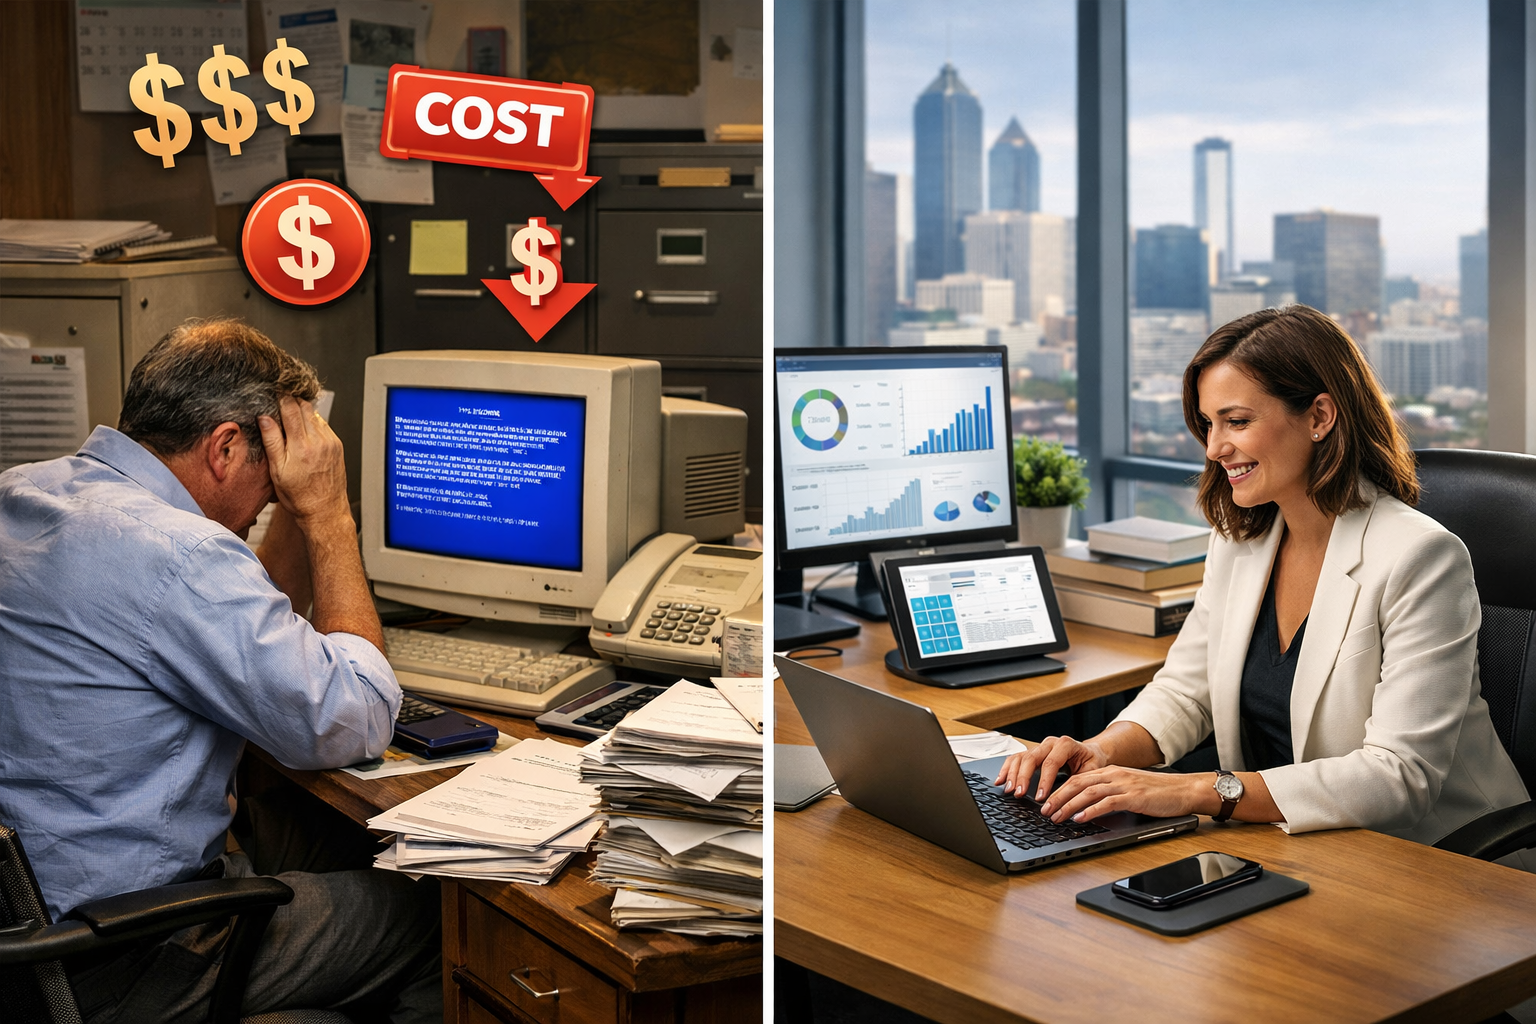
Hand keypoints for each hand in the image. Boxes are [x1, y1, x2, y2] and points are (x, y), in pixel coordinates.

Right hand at [258, 396, 348, 523]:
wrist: (325, 510)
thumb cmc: (299, 496)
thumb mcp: (277, 471)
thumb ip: (271, 441)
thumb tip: (264, 417)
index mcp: (301, 446)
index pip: (291, 409)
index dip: (281, 398)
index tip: (273, 393)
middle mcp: (319, 441)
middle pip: (304, 407)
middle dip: (291, 401)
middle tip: (279, 401)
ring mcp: (330, 442)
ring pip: (315, 414)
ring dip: (302, 411)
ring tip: (289, 416)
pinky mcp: (337, 445)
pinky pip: (323, 425)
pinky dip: (312, 422)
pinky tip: (303, 431)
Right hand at [993, 735, 1110, 801]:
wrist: (1090, 752)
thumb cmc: (1091, 762)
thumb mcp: (1092, 771)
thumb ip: (1081, 782)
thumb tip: (1070, 800)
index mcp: (1065, 744)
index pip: (1051, 762)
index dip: (1044, 781)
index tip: (1040, 797)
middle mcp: (1049, 743)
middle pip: (1031, 758)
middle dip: (1023, 777)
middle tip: (1019, 794)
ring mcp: (1039, 746)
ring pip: (1020, 757)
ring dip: (1012, 774)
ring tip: (1009, 790)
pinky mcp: (1032, 752)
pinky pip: (1016, 758)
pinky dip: (1007, 769)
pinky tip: (1000, 780)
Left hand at [1038, 766, 1208, 823]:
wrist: (1185, 790)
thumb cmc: (1158, 793)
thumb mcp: (1128, 789)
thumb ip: (1109, 794)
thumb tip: (1086, 808)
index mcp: (1110, 772)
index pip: (1077, 778)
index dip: (1058, 790)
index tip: (1045, 802)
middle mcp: (1114, 775)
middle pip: (1077, 783)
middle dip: (1057, 797)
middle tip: (1044, 811)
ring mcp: (1124, 784)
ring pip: (1088, 792)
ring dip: (1068, 805)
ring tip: (1056, 816)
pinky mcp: (1134, 796)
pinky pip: (1107, 802)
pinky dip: (1091, 810)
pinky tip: (1080, 818)